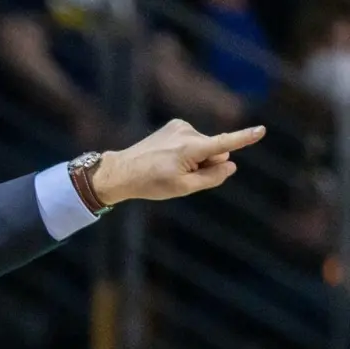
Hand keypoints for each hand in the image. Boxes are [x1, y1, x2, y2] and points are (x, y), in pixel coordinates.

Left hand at [91, 119, 265, 206]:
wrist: (122, 171)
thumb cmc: (151, 183)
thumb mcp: (184, 188)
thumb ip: (211, 177)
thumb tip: (231, 165)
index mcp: (190, 148)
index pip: (224, 144)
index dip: (244, 138)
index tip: (261, 130)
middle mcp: (187, 132)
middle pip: (215, 151)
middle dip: (206, 164)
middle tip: (180, 175)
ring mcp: (180, 126)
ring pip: (204, 146)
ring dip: (194, 158)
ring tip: (169, 166)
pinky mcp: (175, 125)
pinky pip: (193, 140)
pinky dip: (186, 150)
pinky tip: (167, 158)